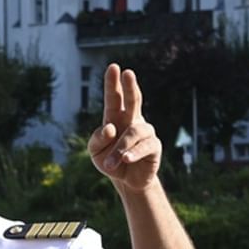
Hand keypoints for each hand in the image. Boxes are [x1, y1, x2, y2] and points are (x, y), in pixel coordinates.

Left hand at [87, 65, 161, 193]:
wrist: (126, 181)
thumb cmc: (109, 161)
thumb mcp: (95, 152)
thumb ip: (96, 139)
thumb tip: (109, 127)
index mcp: (115, 117)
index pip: (115, 98)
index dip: (113, 83)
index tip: (113, 67)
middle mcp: (132, 121)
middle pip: (133, 100)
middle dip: (130, 86)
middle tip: (128, 72)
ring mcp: (145, 132)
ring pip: (133, 133)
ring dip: (120, 148)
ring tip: (111, 163)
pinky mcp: (154, 146)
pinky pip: (144, 146)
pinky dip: (132, 153)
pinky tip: (126, 159)